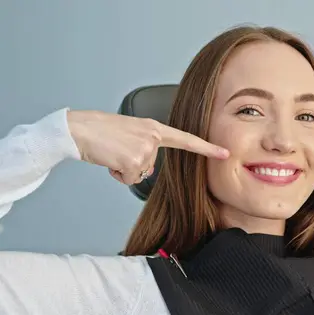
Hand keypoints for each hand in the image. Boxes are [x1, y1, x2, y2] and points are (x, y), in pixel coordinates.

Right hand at [67, 110, 228, 184]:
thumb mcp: (131, 133)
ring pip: (140, 174)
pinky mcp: (134, 160)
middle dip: (133, 165)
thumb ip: (147, 146)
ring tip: (112, 153)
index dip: (207, 148)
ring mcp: (145, 148)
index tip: (225, 153)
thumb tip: (147, 168)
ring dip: (124, 169)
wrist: (79, 129)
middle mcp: (153, 136)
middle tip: (118, 150)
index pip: (186, 139)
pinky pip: (130, 179)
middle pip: (151, 166)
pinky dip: (118, 175)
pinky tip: (110, 160)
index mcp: (154, 127)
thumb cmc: (101, 131)